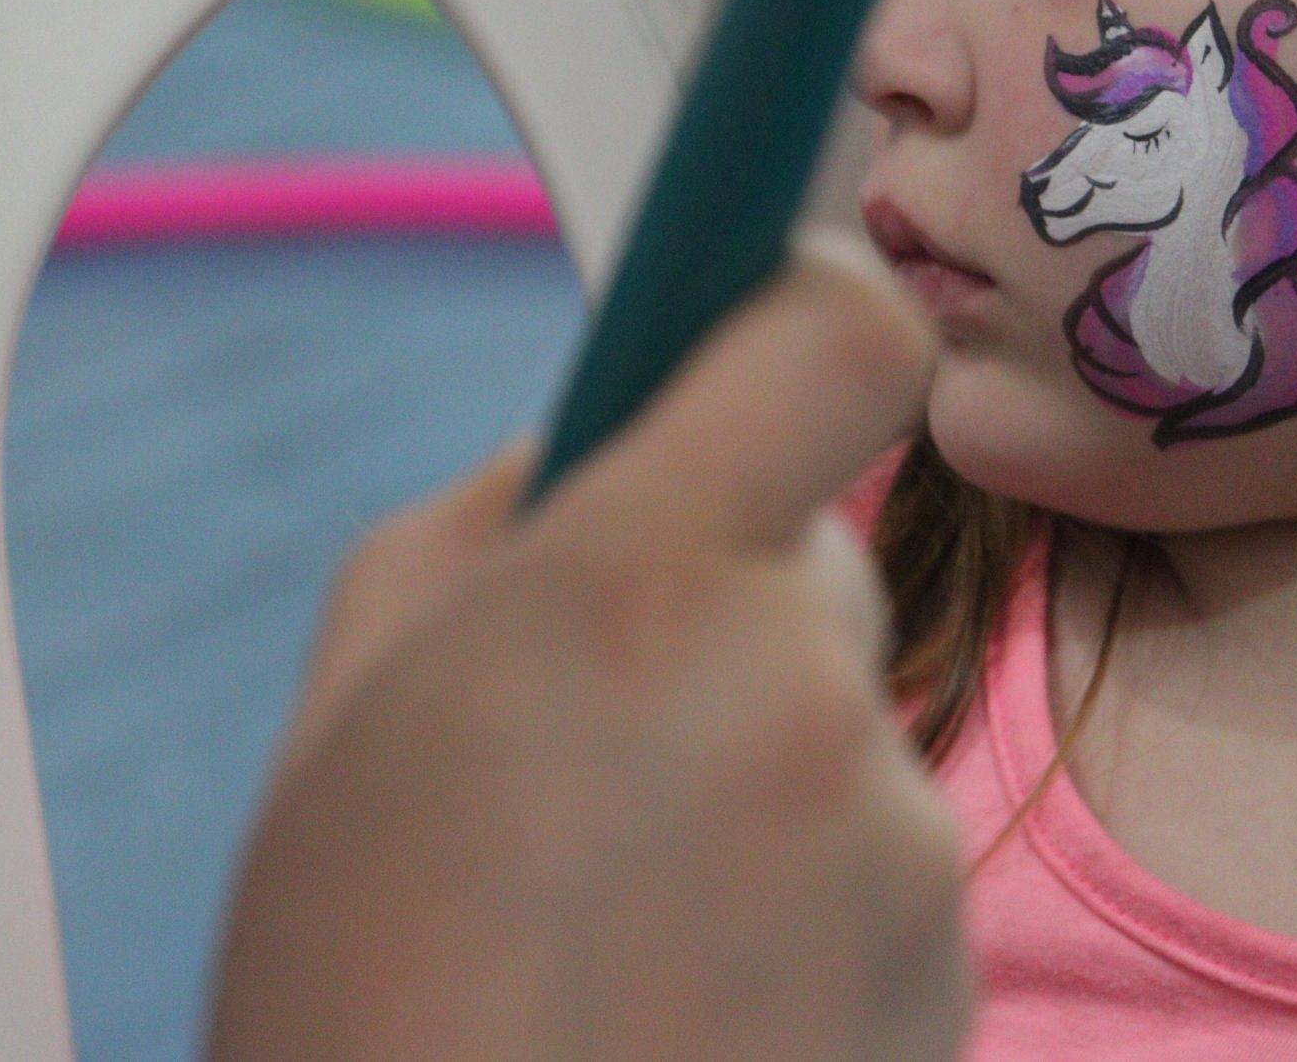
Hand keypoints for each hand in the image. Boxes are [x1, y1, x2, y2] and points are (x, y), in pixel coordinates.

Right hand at [206, 233, 966, 1060]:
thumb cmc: (361, 990)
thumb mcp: (349, 714)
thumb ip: (489, 528)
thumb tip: (599, 440)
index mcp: (631, 588)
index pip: (836, 333)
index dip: (808, 304)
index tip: (765, 325)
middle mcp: (796, 688)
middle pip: (815, 546)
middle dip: (724, 595)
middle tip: (594, 730)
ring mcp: (890, 838)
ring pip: (837, 714)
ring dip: (757, 766)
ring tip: (620, 917)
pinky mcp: (948, 962)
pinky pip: (878, 857)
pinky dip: (806, 894)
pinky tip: (691, 995)